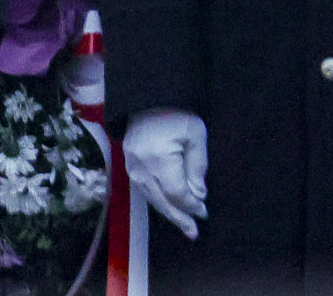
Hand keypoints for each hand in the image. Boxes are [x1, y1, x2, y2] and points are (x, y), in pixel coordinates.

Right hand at [124, 108, 208, 239]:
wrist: (147, 99)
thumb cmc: (176, 116)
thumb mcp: (195, 136)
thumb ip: (197, 166)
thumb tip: (197, 195)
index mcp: (159, 158)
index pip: (177, 192)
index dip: (192, 205)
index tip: (205, 212)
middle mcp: (141, 167)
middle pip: (163, 200)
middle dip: (180, 217)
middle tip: (194, 232)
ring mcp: (131, 166)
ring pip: (152, 198)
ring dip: (168, 213)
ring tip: (184, 226)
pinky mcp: (127, 165)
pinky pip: (143, 190)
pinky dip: (157, 202)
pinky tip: (168, 208)